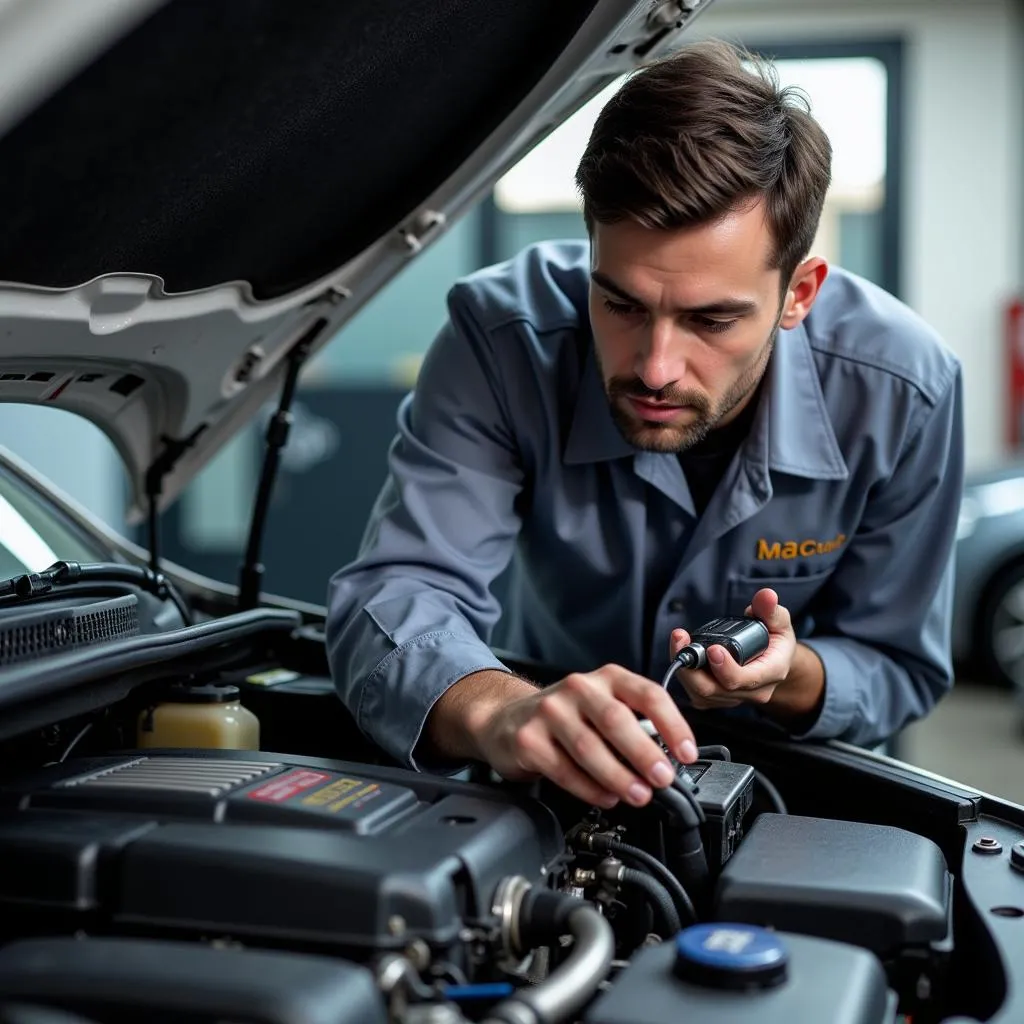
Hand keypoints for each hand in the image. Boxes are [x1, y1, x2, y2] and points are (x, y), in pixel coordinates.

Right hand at [466, 664, 697, 808]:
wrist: (507, 719)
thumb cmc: (567, 717)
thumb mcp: (603, 707)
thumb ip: (634, 725)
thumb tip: (670, 758)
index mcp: (607, 678)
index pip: (647, 693)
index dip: (672, 724)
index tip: (687, 752)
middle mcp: (578, 688)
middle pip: (616, 719)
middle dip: (644, 752)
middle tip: (663, 778)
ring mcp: (550, 711)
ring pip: (589, 746)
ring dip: (618, 776)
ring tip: (638, 795)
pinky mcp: (529, 738)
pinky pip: (563, 768)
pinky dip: (589, 788)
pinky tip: (606, 797)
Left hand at [669, 588, 795, 709]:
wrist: (773, 660)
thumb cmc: (775, 640)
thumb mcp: (778, 622)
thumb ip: (770, 610)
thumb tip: (766, 596)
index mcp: (771, 673)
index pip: (744, 679)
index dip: (725, 667)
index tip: (712, 648)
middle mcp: (752, 691)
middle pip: (715, 689)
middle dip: (693, 666)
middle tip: (681, 639)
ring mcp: (733, 697)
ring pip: (700, 693)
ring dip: (684, 668)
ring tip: (678, 640)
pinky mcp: (717, 698)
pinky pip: (695, 693)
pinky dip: (684, 674)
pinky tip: (680, 652)